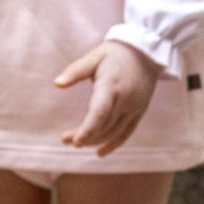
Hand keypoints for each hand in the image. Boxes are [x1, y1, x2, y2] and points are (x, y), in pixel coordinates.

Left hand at [56, 40, 160, 157]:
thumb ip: (75, 70)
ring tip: (77, 142)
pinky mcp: (139, 111)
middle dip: (84, 136)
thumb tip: (57, 83)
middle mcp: (125, 99)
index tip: (74, 141)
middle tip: (65, 139)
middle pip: (104, 126)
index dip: (87, 129)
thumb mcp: (95, 56)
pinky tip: (100, 152)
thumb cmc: (116, 53)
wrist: (146, 51)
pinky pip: (127, 132)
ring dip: (95, 141)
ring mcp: (134, 107)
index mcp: (111, 85)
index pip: (99, 112)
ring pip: (114, 132)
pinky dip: (114, 144)